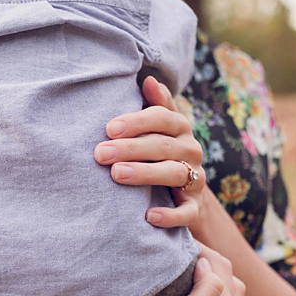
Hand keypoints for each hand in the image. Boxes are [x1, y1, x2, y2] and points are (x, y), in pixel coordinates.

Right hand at [85, 245, 250, 295]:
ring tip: (195, 270)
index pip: (220, 267)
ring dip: (218, 279)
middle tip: (186, 250)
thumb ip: (206, 289)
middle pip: (230, 278)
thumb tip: (209, 265)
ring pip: (234, 293)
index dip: (200, 250)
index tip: (181, 241)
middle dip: (210, 262)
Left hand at [93, 75, 206, 229]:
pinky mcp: (194, 207)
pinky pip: (187, 212)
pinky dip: (170, 215)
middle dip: (130, 149)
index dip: (136, 122)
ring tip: (117, 175)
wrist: (182, 191)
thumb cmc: (158, 150)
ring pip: (173, 174)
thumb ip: (154, 105)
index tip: (108, 128)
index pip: (162, 118)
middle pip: (162, 146)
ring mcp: (195, 179)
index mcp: (180, 127)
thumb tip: (148, 79)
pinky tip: (149, 215)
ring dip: (144, 174)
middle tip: (100, 153)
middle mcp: (191, 151)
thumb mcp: (157, 126)